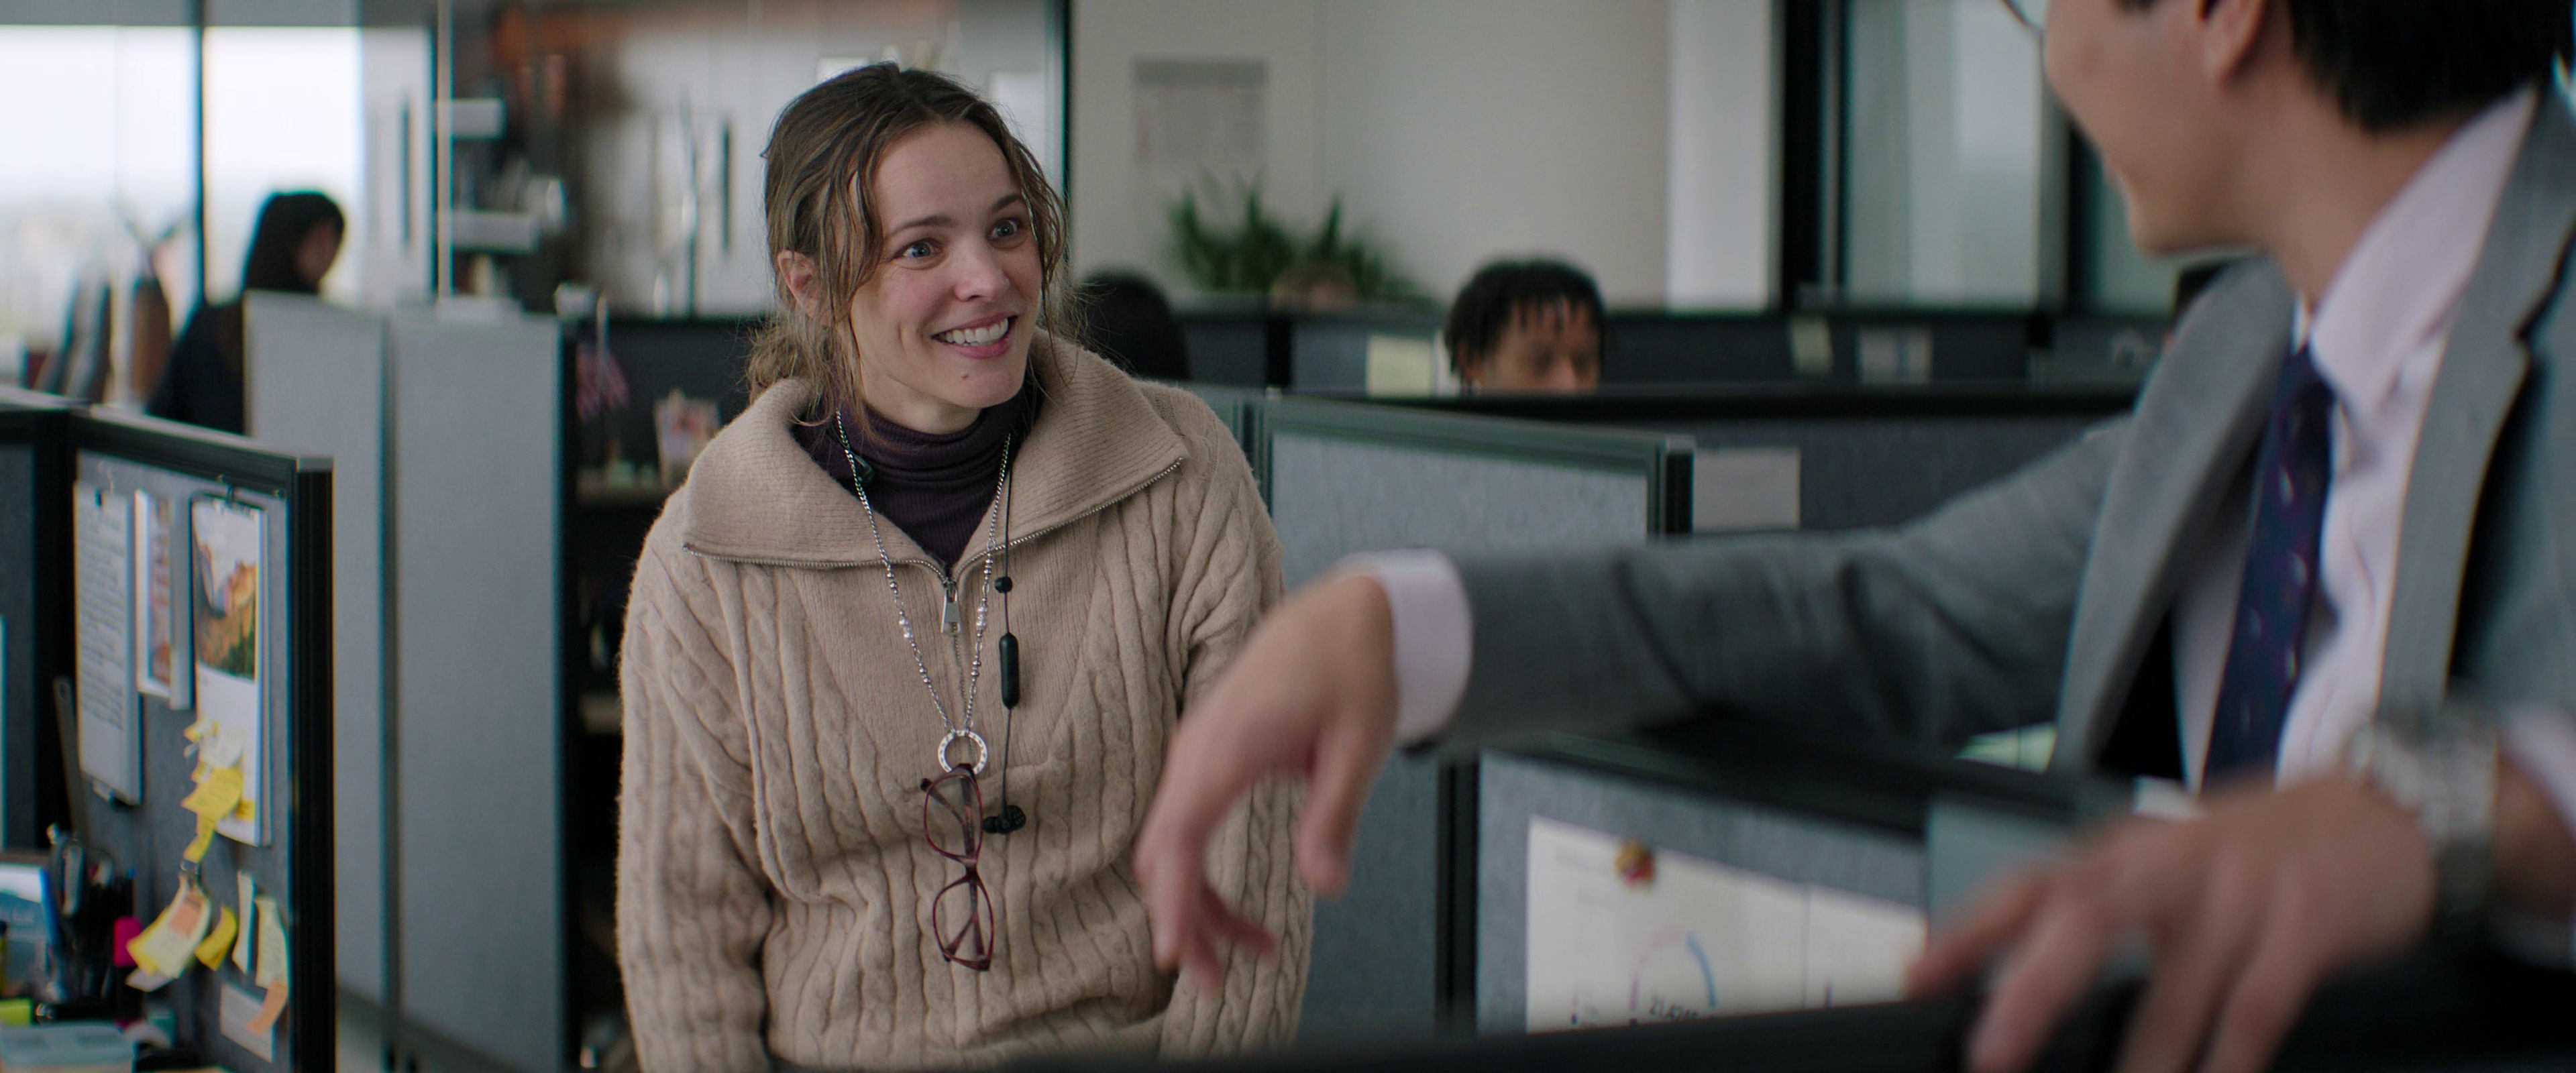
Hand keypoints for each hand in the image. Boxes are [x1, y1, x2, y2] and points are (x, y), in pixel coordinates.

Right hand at [1133, 572, 1402, 980]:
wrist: (1343, 616)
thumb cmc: (1353, 670)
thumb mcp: (1359, 748)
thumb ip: (1335, 817)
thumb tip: (1326, 884)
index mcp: (1229, 747)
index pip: (1178, 836)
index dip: (1171, 900)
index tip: (1174, 952)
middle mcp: (1198, 751)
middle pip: (1162, 853)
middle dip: (1184, 921)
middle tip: (1220, 982)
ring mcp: (1196, 754)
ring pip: (1170, 846)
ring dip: (1197, 903)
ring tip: (1253, 950)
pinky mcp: (1207, 759)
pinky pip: (1186, 827)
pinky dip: (1201, 874)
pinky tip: (1241, 909)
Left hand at [1906, 776, 2435, 1072]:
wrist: (2382, 815)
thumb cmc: (2255, 851)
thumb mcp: (2162, 862)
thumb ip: (2093, 906)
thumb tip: (2010, 976)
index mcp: (2123, 852)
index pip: (2027, 885)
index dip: (1966, 932)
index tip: (1916, 979)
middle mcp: (2171, 867)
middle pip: (2086, 919)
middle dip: (2031, 990)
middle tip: (1992, 1054)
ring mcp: (2239, 896)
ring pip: (2173, 991)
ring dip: (2140, 1065)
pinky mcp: (2305, 927)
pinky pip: (2255, 1010)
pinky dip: (2226, 1062)